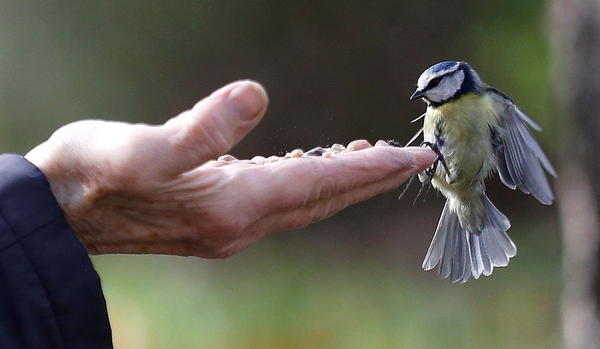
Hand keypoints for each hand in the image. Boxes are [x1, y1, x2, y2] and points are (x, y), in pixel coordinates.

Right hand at [25, 80, 434, 257]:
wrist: (62, 214)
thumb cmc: (94, 176)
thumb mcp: (141, 149)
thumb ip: (201, 129)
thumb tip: (255, 95)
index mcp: (234, 205)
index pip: (321, 183)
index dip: (372, 170)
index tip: (415, 158)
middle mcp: (241, 222)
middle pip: (324, 198)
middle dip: (372, 179)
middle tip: (413, 160)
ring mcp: (229, 223)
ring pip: (305, 201)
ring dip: (343, 181)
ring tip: (375, 159)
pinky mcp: (216, 214)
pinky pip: (279, 198)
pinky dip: (307, 180)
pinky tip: (313, 163)